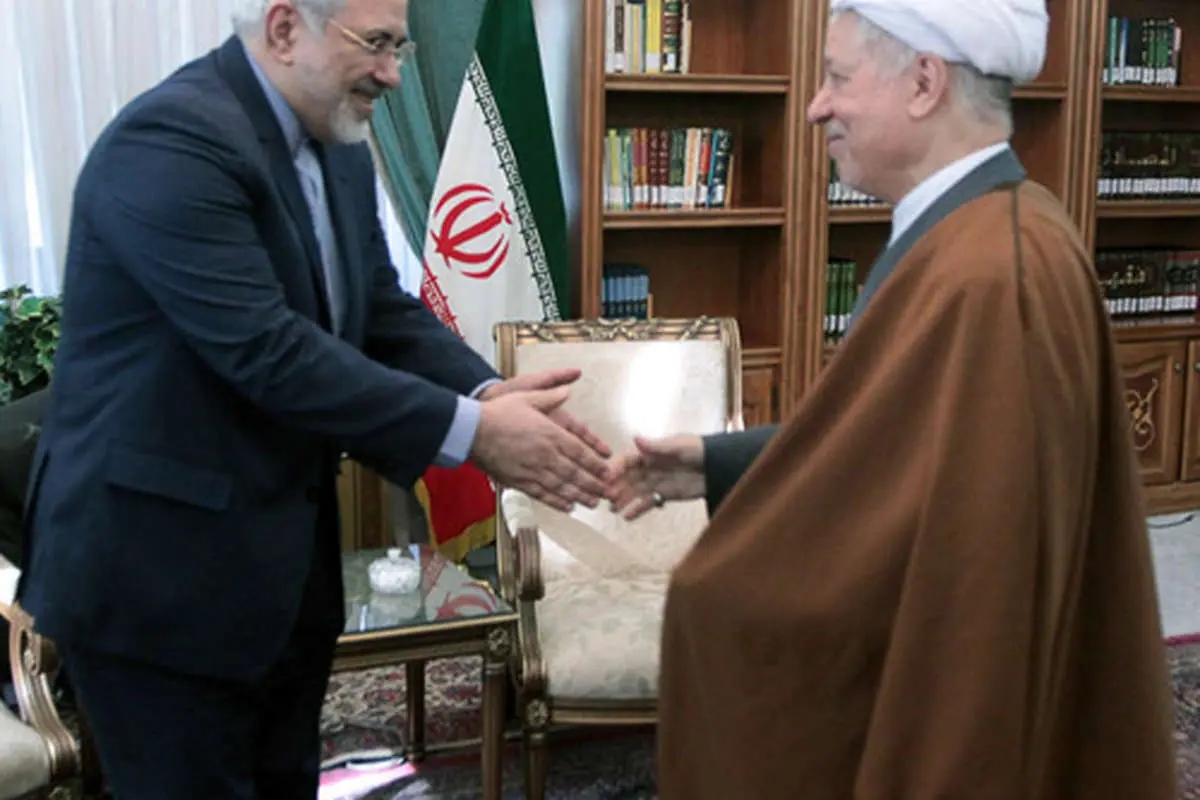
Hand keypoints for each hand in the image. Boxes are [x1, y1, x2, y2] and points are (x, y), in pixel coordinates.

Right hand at [470, 385, 608, 511]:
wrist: (472, 430)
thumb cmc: (498, 412)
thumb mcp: (526, 396)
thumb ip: (550, 395)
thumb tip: (568, 388)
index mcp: (550, 433)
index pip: (580, 452)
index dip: (596, 464)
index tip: (608, 472)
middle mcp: (545, 454)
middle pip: (575, 473)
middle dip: (594, 485)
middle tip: (608, 494)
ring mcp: (532, 470)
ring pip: (562, 487)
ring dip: (580, 496)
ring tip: (593, 504)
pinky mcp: (518, 480)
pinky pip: (542, 494)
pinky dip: (557, 502)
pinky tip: (568, 507)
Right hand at [605, 434, 705, 520]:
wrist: (718, 466)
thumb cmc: (699, 450)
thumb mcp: (678, 446)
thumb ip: (657, 446)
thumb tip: (635, 438)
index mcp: (650, 453)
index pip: (627, 460)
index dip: (615, 468)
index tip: (605, 477)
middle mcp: (649, 467)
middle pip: (627, 478)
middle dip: (615, 486)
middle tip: (605, 497)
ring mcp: (656, 482)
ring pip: (634, 491)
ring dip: (622, 499)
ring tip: (612, 509)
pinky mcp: (664, 494)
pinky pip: (647, 502)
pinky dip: (637, 509)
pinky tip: (627, 517)